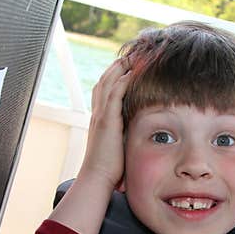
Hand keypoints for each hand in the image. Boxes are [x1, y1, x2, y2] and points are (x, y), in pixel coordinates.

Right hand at [79, 57, 130, 188]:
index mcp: (99, 119)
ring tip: (133, 57)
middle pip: (104, 81)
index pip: (104, 91)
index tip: (126, 68)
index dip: (113, 77)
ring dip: (120, 68)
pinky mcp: (107, 121)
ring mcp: (101, 116)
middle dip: (116, 67)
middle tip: (130, 55)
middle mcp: (97, 114)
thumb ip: (124, 135)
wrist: (97, 178)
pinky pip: (114, 94)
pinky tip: (132, 72)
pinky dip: (122, 80)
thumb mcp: (117, 146)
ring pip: (108, 83)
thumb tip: (137, 133)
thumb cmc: (109, 168)